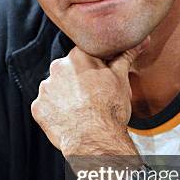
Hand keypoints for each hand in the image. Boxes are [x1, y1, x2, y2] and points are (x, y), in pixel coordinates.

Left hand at [31, 38, 149, 154]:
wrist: (95, 140)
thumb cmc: (111, 108)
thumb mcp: (122, 79)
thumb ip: (126, 56)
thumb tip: (141, 40)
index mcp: (78, 56)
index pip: (84, 55)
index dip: (94, 67)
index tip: (101, 79)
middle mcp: (57, 68)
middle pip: (68, 71)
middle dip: (78, 81)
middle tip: (93, 97)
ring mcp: (45, 89)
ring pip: (57, 88)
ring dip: (66, 96)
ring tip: (82, 110)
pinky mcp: (38, 108)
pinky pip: (47, 107)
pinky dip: (56, 112)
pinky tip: (70, 119)